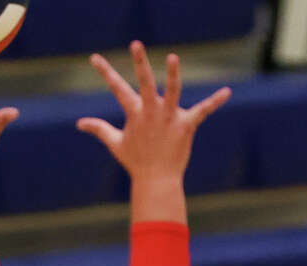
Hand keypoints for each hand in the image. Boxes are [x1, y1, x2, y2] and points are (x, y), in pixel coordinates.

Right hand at [77, 41, 229, 181]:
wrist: (156, 181)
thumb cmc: (136, 162)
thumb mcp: (115, 143)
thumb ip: (99, 129)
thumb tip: (79, 123)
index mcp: (135, 113)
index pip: (118, 88)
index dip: (105, 72)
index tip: (94, 58)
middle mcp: (152, 112)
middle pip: (145, 83)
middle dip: (140, 63)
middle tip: (136, 44)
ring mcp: (170, 118)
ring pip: (173, 92)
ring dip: (173, 75)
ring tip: (173, 57)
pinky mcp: (187, 127)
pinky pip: (203, 111)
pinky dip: (215, 102)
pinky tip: (227, 92)